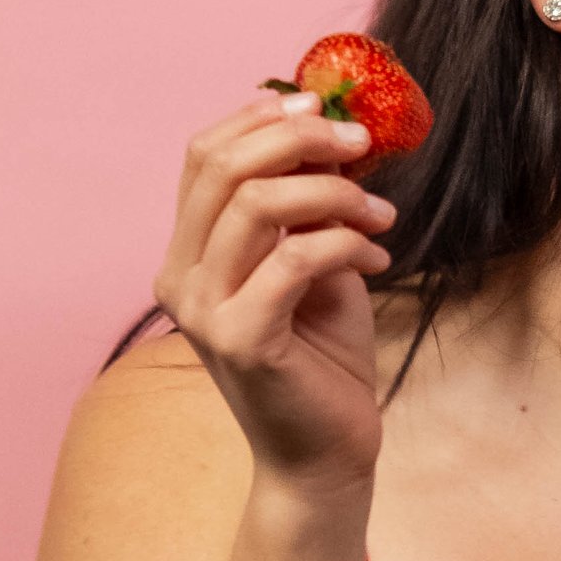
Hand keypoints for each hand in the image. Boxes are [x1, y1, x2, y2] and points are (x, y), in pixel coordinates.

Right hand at [152, 92, 395, 496]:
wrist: (326, 453)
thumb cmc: (322, 358)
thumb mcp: (315, 260)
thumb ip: (307, 203)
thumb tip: (329, 129)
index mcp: (186, 253)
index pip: (203, 154)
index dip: (262, 117)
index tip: (324, 108)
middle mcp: (180, 278)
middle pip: (223, 166)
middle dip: (301, 138)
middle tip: (361, 145)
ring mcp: (202, 310)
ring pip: (258, 204)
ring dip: (334, 194)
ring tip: (381, 215)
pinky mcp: (240, 339)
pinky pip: (295, 257)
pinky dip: (346, 244)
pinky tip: (376, 260)